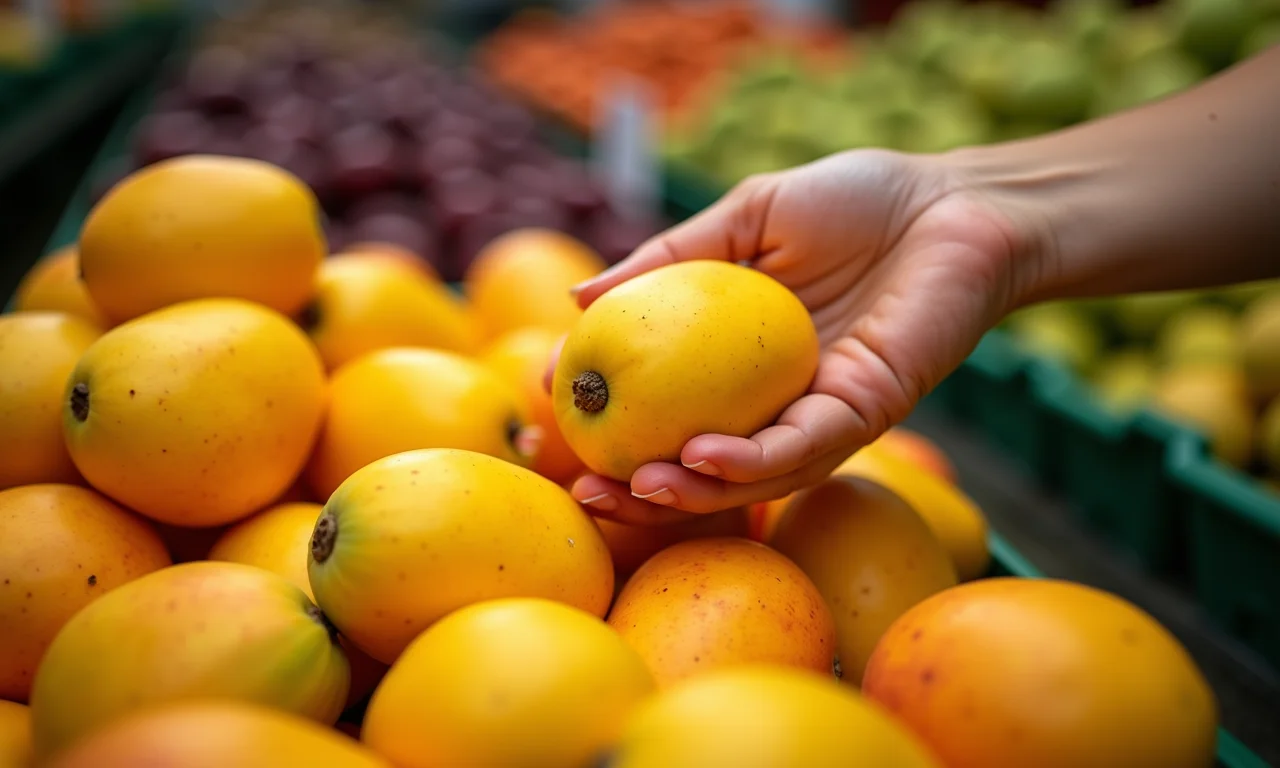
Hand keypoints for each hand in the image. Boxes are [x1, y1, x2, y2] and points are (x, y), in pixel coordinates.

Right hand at [554, 149, 1039, 524]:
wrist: (951, 199)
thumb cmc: (852, 204)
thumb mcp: (744, 221)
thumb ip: (668, 259)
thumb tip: (577, 297)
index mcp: (745, 368)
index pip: (670, 413)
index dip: (615, 429)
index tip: (554, 417)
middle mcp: (782, 404)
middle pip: (706, 469)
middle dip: (645, 494)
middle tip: (586, 492)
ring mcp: (825, 413)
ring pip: (754, 478)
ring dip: (692, 492)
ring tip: (633, 487)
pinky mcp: (870, 408)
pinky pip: (806, 447)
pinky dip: (752, 459)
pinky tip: (701, 455)